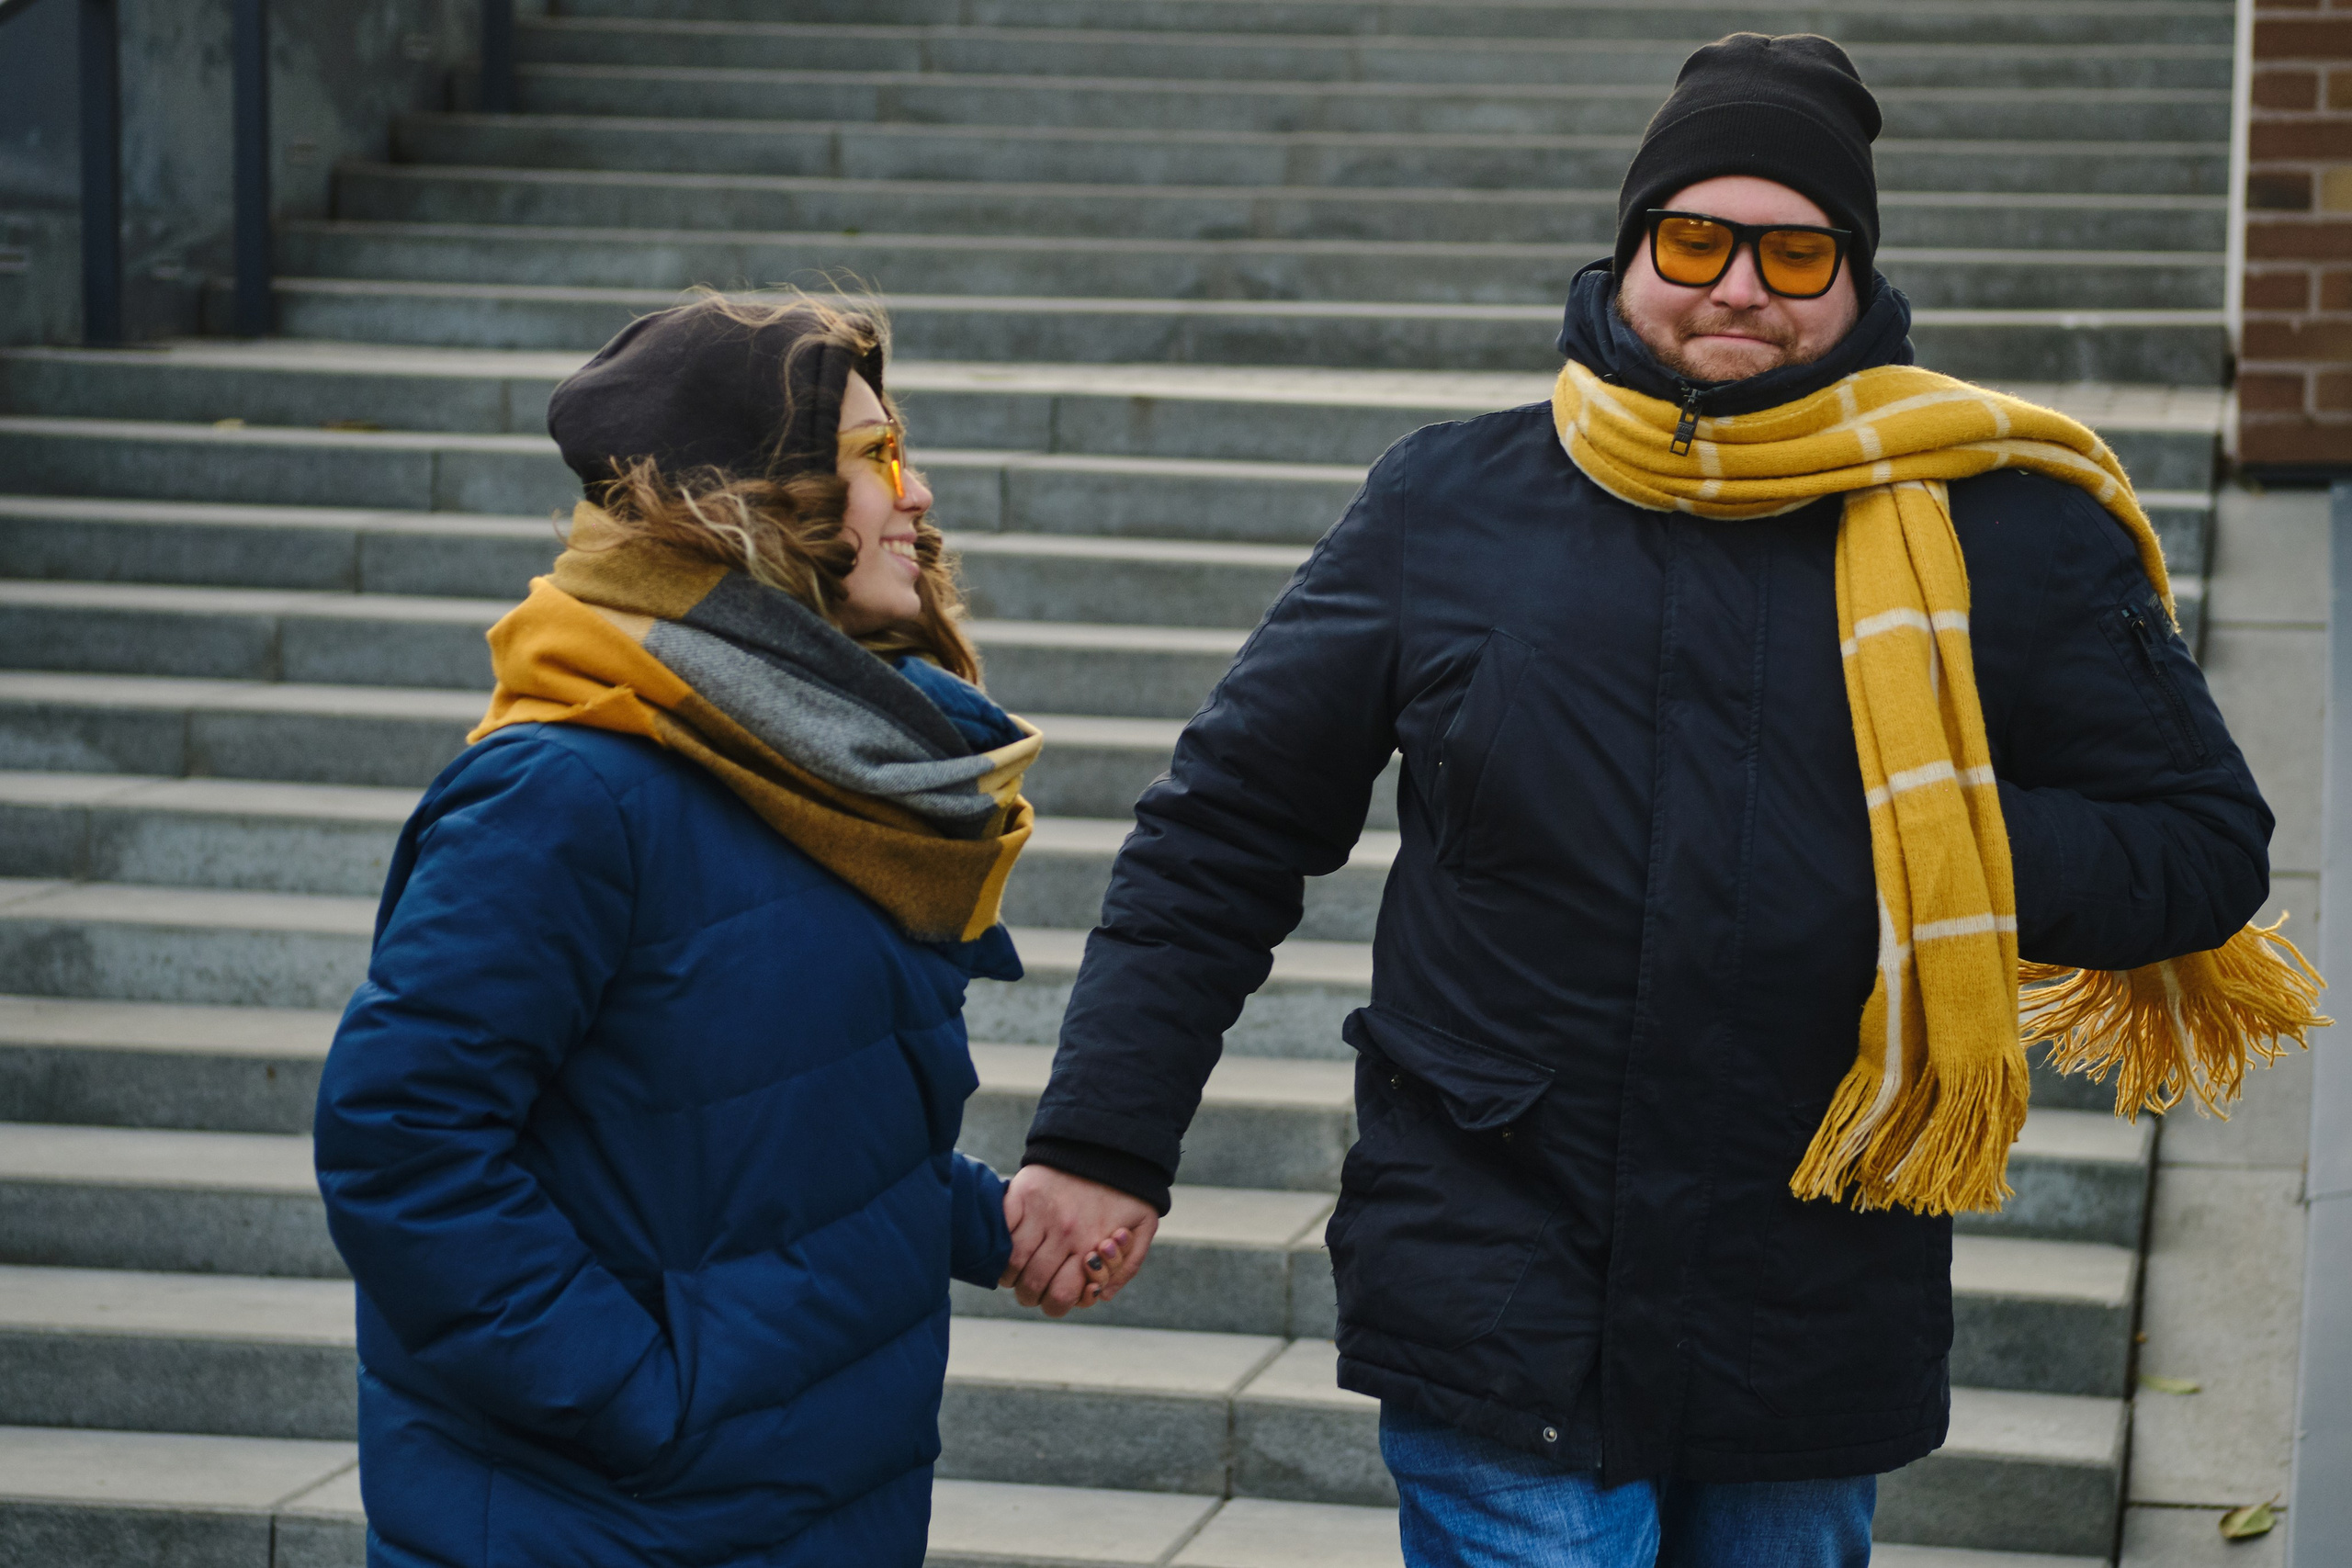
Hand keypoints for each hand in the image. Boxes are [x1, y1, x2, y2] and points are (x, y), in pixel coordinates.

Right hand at [1000, 1165, 1158, 1318]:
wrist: (1107, 1143)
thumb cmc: (1126, 1191)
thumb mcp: (1143, 1228)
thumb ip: (1126, 1267)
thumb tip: (1100, 1295)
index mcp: (1091, 1245)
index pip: (1060, 1297)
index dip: (1054, 1305)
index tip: (1052, 1296)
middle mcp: (1064, 1233)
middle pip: (1031, 1284)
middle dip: (1029, 1294)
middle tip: (1030, 1288)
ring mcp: (1040, 1213)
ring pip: (1011, 1262)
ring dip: (1010, 1274)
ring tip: (1015, 1271)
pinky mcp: (1021, 1194)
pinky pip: (1001, 1229)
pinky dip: (998, 1244)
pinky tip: (1005, 1246)